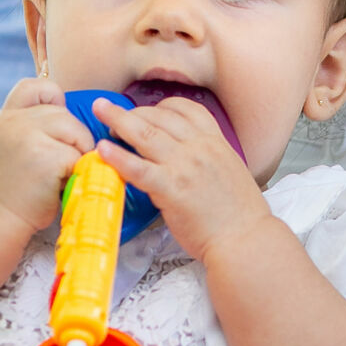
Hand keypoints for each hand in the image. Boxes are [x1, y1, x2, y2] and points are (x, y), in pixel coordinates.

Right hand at [0, 78, 93, 234]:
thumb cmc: (11, 189)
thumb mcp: (10, 146)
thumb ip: (31, 127)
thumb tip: (69, 121)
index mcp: (7, 117)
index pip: (35, 87)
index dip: (53, 99)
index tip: (55, 126)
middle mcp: (16, 122)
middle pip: (65, 114)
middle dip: (73, 139)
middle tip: (61, 166)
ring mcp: (29, 137)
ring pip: (76, 131)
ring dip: (78, 154)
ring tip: (61, 174)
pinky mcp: (46, 157)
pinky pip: (78, 156)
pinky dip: (75, 172)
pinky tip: (59, 185)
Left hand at [93, 97, 272, 261]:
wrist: (246, 239)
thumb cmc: (239, 215)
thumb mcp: (230, 172)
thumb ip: (207, 159)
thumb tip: (185, 159)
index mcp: (215, 142)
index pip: (185, 109)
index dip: (159, 106)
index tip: (145, 110)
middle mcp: (200, 148)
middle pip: (158, 117)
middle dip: (131, 110)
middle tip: (109, 109)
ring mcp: (185, 166)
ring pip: (145, 134)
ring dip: (118, 120)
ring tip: (99, 111)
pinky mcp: (171, 188)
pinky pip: (138, 167)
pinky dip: (118, 156)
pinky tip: (103, 150)